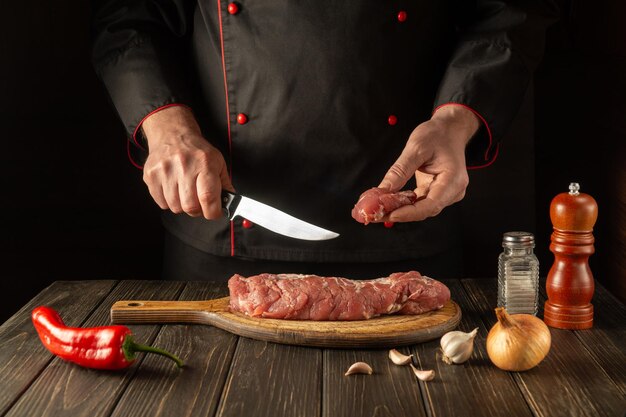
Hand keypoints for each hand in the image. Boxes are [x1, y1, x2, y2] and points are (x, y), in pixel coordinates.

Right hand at [141, 106, 233, 218]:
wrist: (173, 134)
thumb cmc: (197, 151)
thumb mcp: (218, 162)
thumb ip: (225, 184)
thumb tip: (230, 204)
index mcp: (204, 163)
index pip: (208, 197)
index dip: (213, 212)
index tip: (215, 213)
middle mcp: (184, 166)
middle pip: (190, 206)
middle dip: (198, 211)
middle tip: (200, 203)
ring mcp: (165, 170)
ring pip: (175, 207)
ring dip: (182, 206)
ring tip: (185, 192)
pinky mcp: (151, 175)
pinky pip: (161, 203)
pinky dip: (169, 202)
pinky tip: (173, 189)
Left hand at [378, 105, 479, 221]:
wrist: (449, 129)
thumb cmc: (438, 135)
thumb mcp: (416, 147)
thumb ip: (399, 171)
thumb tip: (383, 191)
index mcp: (453, 180)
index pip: (431, 205)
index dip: (409, 213)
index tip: (389, 214)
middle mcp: (452, 191)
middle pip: (425, 210)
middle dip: (399, 213)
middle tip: (374, 214)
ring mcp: (445, 193)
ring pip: (420, 209)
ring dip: (398, 210)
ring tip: (377, 209)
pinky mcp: (436, 192)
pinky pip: (419, 203)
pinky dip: (403, 203)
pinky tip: (387, 203)